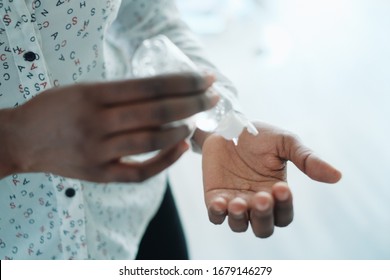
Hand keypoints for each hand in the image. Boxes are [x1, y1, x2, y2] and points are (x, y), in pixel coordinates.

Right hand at [1, 73, 216, 181]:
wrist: (22, 140)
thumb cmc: (56, 109)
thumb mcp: (84, 89)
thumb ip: (121, 92)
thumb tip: (168, 92)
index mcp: (93, 94)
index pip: (150, 86)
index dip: (184, 82)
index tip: (206, 79)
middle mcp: (96, 122)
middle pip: (157, 112)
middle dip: (192, 103)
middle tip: (212, 98)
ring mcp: (98, 152)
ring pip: (152, 141)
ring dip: (181, 130)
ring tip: (194, 121)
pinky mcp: (99, 175)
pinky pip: (140, 172)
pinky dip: (165, 161)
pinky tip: (180, 148)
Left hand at [202, 121, 341, 236]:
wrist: (227, 126)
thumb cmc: (259, 136)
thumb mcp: (285, 143)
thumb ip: (307, 159)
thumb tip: (337, 176)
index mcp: (276, 194)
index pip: (284, 215)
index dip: (284, 206)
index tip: (280, 187)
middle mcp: (256, 203)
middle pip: (263, 228)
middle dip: (263, 216)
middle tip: (261, 196)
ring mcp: (235, 202)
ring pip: (240, 226)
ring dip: (240, 218)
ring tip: (238, 202)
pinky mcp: (215, 198)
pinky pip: (215, 216)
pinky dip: (218, 214)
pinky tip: (220, 202)